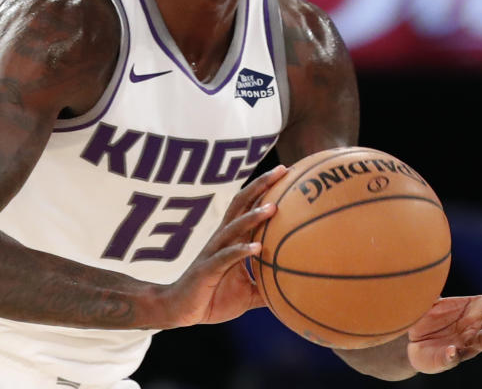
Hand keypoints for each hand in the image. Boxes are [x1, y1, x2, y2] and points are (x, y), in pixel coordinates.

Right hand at [158, 165, 287, 327]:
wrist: (180, 310)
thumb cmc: (214, 298)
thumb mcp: (249, 293)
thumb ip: (270, 287)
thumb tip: (300, 292)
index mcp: (231, 238)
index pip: (249, 205)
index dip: (265, 188)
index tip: (287, 172)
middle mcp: (222, 238)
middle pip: (241, 203)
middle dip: (261, 186)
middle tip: (282, 171)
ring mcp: (213, 252)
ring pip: (234, 227)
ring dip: (253, 216)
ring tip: (272, 208)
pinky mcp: (207, 269)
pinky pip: (225, 257)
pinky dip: (241, 251)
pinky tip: (257, 248)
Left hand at [406, 277, 481, 373]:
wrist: (411, 340)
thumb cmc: (431, 316)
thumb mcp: (434, 296)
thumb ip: (438, 282)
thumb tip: (434, 261)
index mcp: (477, 311)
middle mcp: (476, 329)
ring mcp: (464, 345)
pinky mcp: (447, 358)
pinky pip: (452, 358)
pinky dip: (453, 355)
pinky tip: (452, 350)